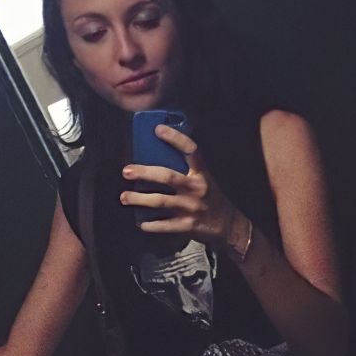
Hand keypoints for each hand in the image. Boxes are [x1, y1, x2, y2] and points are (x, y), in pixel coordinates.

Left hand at [120, 124, 240, 248]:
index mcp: (201, 173)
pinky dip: (150, 224)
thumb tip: (155, 157)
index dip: (175, 138)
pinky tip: (139, 222)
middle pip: (167, 176)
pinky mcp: (188, 226)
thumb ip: (186, 170)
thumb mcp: (204, 180)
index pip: (190, 150)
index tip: (157, 129)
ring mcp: (192, 208)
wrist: (230, 226)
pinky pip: (165, 225)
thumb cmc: (212, 199)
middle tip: (126, 171)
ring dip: (139, 199)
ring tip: (124, 197)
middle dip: (144, 173)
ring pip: (161, 201)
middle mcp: (197, 188)